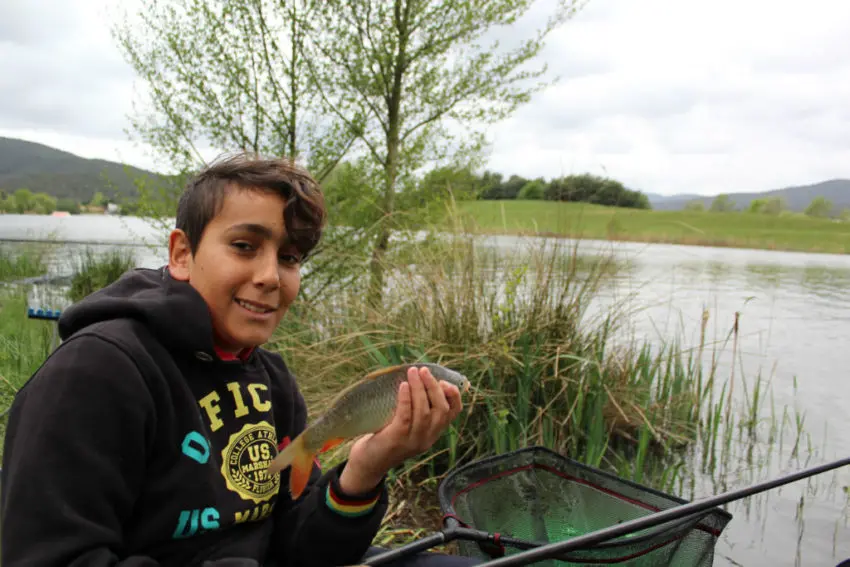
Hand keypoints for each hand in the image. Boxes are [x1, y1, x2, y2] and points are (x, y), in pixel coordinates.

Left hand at [338, 366, 462, 493]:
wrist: (369, 462)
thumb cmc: (387, 435)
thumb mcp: (408, 424)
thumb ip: (417, 408)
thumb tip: (419, 375)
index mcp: (434, 433)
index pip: (453, 412)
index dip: (453, 395)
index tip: (443, 380)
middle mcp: (428, 438)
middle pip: (441, 409)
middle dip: (433, 386)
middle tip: (423, 370)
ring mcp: (413, 441)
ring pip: (424, 412)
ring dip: (419, 389)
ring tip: (412, 373)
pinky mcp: (397, 439)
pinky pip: (406, 416)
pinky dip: (406, 399)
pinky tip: (403, 386)